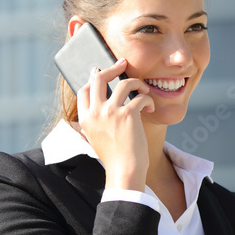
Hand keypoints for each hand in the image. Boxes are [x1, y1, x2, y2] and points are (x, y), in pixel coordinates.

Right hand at [76, 58, 155, 190]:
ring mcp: (111, 112)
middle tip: (123, 63)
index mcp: (85, 118)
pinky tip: (150, 108)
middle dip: (112, 68)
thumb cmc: (114, 157)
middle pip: (99, 78)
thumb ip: (95, 120)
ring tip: (143, 89)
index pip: (84, 90)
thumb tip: (102, 104)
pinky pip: (140, 97)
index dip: (93, 79)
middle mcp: (95, 112)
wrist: (124, 171)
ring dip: (137, 83)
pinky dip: (148, 100)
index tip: (101, 72)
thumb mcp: (95, 137)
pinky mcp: (128, 114)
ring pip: (123, 83)